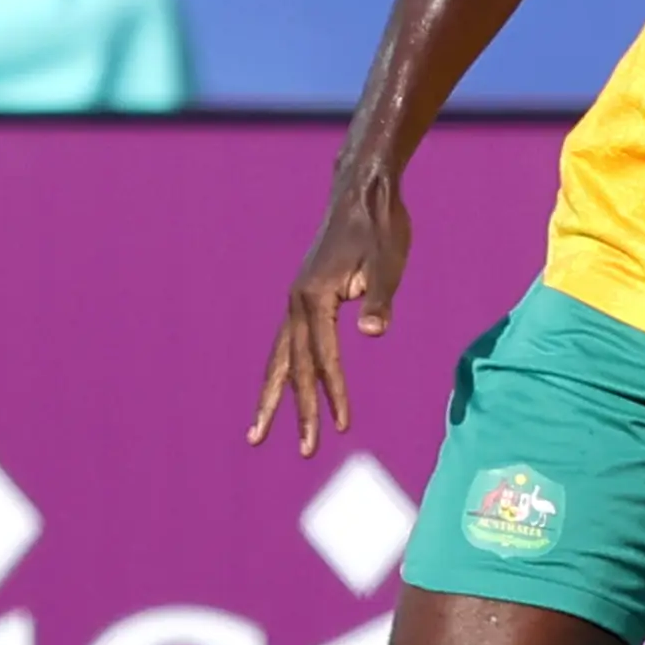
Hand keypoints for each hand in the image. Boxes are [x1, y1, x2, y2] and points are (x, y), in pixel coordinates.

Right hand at [249, 170, 412, 457]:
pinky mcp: (303, 297)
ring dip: (272, 397)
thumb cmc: (380, 227)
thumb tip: (375, 334)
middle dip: (296, 411)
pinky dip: (283, 372)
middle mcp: (296, 302)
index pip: (324, 358)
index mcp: (314, 297)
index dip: (334, 393)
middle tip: (302, 451)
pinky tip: (286, 389)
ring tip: (257, 434)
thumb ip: (381, 299)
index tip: (342, 426)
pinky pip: (287, 345)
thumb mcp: (387, 263)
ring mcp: (296, 300)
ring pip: (279, 359)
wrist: (362, 192)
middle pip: (292, 367)